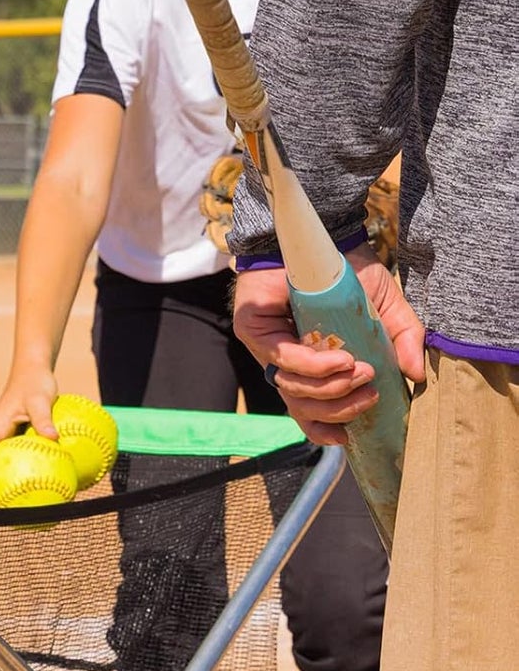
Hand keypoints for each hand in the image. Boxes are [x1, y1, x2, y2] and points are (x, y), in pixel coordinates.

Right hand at [0, 361, 59, 499]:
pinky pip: (22, 457)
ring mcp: (9, 437)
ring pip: (5, 465)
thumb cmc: (34, 382)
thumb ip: (44, 419)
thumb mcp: (39, 399)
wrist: (34, 369)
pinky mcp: (21, 436)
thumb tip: (53, 438)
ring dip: (9, 483)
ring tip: (21, 503)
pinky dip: (28, 470)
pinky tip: (45, 480)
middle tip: (1, 510)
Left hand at [232, 245, 424, 445]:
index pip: (307, 410)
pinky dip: (314, 366)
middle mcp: (286, 361)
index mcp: (311, 364)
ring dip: (330, 388)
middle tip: (370, 393)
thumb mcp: (385, 307)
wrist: (321, 234)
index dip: (324, 428)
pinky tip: (340, 360)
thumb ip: (403, 339)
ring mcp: (267, 347)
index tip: (349, 436)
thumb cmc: (347, 271)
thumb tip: (417, 378)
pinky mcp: (253, 330)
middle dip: (340, 408)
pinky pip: (283, 359)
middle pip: (302, 406)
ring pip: (292, 388)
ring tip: (359, 371)